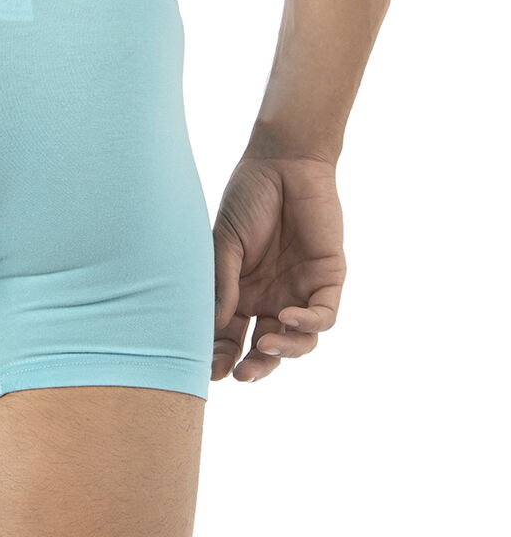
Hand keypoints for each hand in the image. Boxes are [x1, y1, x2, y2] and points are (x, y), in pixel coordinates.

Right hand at [211, 149, 345, 383]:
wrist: (284, 161)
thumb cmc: (248, 197)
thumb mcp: (224, 240)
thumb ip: (222, 281)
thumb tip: (215, 324)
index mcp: (241, 292)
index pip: (229, 335)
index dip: (219, 355)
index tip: (210, 371)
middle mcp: (270, 298)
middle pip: (263, 347)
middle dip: (252, 366)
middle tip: (239, 375)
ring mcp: (299, 291)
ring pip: (297, 340)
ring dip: (282, 350)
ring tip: (264, 346)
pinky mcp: (327, 280)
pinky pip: (323, 316)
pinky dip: (308, 323)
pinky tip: (288, 317)